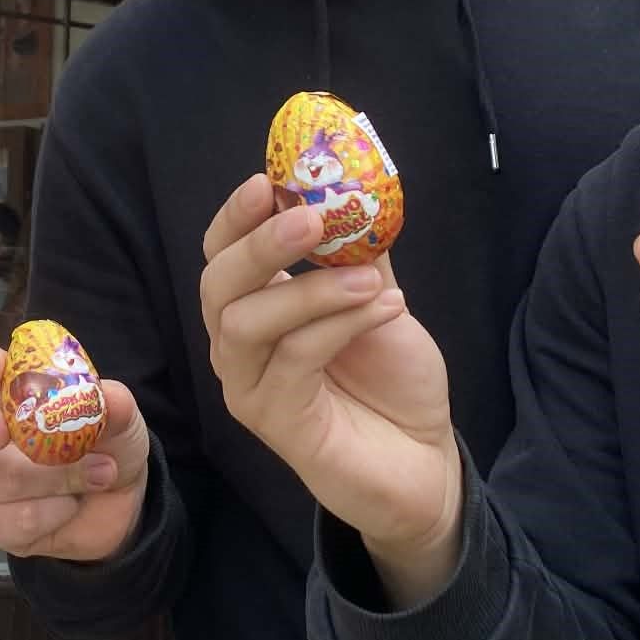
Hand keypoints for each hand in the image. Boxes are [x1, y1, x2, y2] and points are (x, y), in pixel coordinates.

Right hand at [0, 338, 150, 561]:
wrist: (118, 503)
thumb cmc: (105, 443)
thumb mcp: (119, 418)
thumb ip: (112, 405)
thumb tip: (107, 399)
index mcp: (2, 390)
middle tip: (1, 431)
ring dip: (56, 477)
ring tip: (100, 472)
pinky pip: (14, 519)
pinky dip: (55, 511)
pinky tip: (72, 505)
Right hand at [200, 173, 457, 604]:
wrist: (422, 459)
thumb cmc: (392, 379)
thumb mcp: (380, 296)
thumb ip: (358, 249)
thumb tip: (353, 187)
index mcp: (255, 306)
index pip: (222, 253)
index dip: (236, 216)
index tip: (267, 180)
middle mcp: (238, 345)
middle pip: (217, 284)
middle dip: (259, 245)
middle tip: (308, 218)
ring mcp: (249, 386)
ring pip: (246, 323)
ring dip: (309, 290)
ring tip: (369, 278)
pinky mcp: (275, 421)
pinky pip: (292, 360)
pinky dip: (338, 325)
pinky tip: (386, 307)